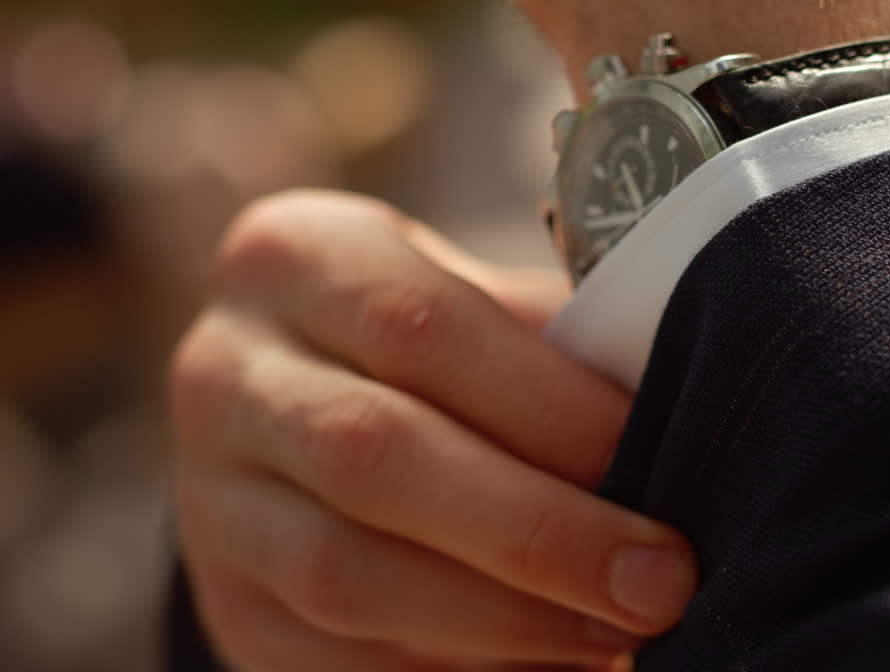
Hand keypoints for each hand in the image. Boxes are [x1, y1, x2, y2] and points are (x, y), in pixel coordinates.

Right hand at [171, 190, 696, 669]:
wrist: (310, 408)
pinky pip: (335, 658)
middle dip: (535, 530)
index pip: (420, 326)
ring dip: (501, 619)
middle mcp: (225, 372)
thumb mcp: (482, 303)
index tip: (652, 458)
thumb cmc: (442, 345)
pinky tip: (542, 662)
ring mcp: (211, 499)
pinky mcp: (231, 603)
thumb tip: (678, 408)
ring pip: (345, 575)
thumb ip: (558, 343)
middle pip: (373, 455)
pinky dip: (454, 668)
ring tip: (614, 632)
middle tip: (658, 582)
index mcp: (294, 258)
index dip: (546, 405)